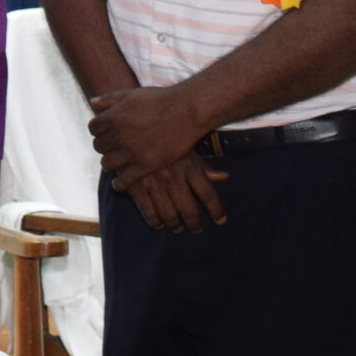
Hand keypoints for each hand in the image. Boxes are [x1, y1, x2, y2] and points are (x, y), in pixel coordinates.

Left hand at [86, 85, 209, 181]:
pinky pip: (124, 181)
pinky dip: (119, 184)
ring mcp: (131, 153)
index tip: (105, 133)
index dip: (99, 130)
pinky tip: (119, 184)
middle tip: (112, 147)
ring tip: (116, 163)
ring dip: (110, 163)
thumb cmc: (160, 100)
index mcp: (112, 118)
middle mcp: (118, 137)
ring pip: (107, 164)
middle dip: (105, 146)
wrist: (187, 112)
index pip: (93, 129)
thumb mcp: (132, 94)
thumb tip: (92, 101)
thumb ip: (110, 98)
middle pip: (99, 146)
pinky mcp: (145, 166)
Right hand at [110, 150, 230, 232]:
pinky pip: (148, 211)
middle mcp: (174, 177)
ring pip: (169, 214)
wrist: (131, 128)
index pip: (208, 195)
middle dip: (195, 223)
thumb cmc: (164, 138)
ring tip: (178, 227)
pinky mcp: (136, 186)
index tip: (220, 220)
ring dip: (175, 224)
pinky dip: (154, 221)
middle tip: (197, 228)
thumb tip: (224, 177)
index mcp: (189, 166)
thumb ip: (204, 166)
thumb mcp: (187, 148)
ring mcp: (154, 183)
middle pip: (189, 210)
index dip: (216, 210)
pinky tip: (158, 224)